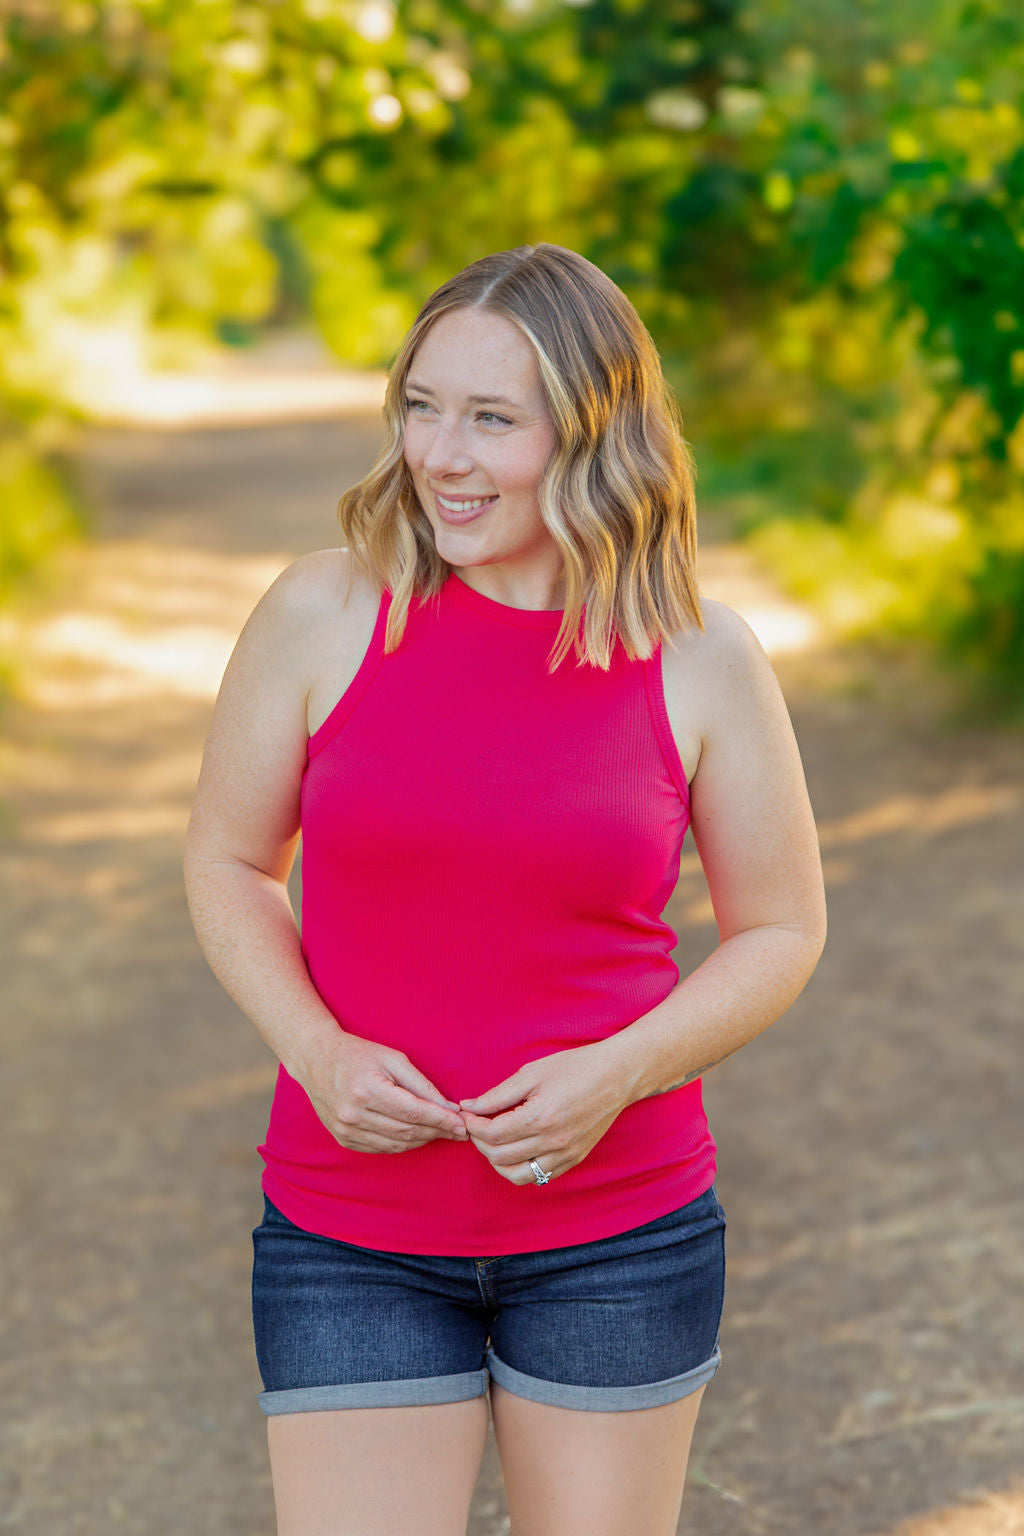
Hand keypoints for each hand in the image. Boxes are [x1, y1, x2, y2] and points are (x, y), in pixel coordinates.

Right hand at [295, 1031, 468, 1153]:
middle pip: (406, 1132)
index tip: (462, 1125)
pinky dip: (403, 1145)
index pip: (413, 1113)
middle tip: (458, 1130)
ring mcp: (346, 1130)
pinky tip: (417, 1136)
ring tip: (442, 1132)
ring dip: (423, 1140)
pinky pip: (381, 1148)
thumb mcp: (393, 1059)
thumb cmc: (358, 1054)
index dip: (441, 1121)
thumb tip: (449, 1108)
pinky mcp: (343, 1139)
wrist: (316, 1060)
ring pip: (396, 1144)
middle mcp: (353, 1114)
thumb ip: (422, 1084)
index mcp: (367, 1090)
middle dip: (437, 1132)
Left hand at [459, 1042, 628, 1186]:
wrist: (616, 1076)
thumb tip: (469, 1107)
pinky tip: (516, 1150)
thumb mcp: (532, 1073)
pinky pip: (539, 1178)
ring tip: (493, 1142)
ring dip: (497, 1161)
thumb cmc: (575, 1068)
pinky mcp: (574, 1160)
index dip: (473, 1125)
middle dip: (479, 1142)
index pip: (492, 1134)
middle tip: (476, 1125)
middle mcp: (553, 1142)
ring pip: (517, 1176)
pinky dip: (521, 1169)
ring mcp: (565, 1155)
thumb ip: (498, 1094)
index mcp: (540, 1117)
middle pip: (499, 1157)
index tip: (467, 1114)